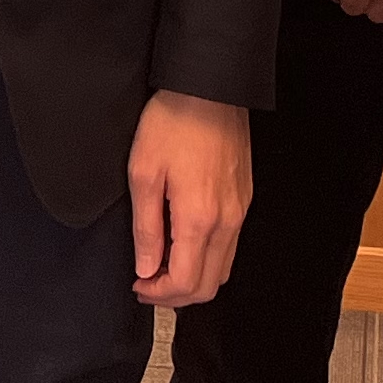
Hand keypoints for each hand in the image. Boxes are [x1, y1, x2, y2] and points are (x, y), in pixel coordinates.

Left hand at [130, 89, 252, 306]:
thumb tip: (146, 268)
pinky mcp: (244, 198)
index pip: (186, 282)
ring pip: (223, 268)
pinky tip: (184, 243)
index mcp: (200, 218)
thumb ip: (146, 228)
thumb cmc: (172, 123)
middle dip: (177, 294)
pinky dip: (207, 258)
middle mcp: (227, 221)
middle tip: (148, 283)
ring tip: (162, 266)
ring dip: (194, 278)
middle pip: (209, 285)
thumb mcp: (144, 174)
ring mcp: (240, 211)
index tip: (138, 286)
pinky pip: (230, 245)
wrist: (209, 87)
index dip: (159, 294)